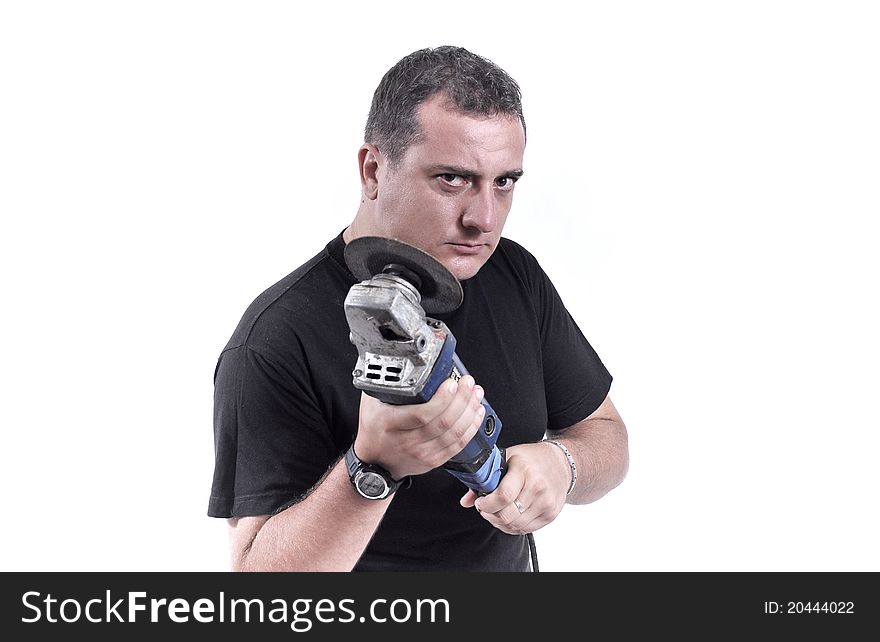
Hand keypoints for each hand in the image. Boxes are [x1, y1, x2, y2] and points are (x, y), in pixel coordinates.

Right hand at [354, 376, 485, 479]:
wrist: (374, 462)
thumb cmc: (374, 429)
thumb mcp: (371, 404)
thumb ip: (385, 385)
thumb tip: (399, 361)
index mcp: (391, 424)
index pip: (421, 414)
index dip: (441, 399)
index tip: (450, 383)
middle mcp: (408, 441)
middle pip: (443, 422)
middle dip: (461, 399)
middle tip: (467, 382)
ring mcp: (422, 453)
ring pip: (454, 433)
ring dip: (469, 411)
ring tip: (475, 393)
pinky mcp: (433, 460)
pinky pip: (458, 445)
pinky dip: (471, 427)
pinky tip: (477, 413)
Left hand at [460, 441, 569, 533]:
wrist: (561, 463)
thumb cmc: (531, 459)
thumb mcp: (506, 458)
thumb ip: (484, 479)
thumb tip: (466, 501)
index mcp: (524, 470)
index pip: (503, 496)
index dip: (486, 504)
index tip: (481, 502)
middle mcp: (537, 487)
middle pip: (508, 516)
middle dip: (490, 515)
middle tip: (486, 508)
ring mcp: (546, 503)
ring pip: (515, 526)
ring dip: (500, 522)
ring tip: (497, 511)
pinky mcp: (550, 514)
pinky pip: (525, 530)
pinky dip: (512, 526)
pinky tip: (509, 515)